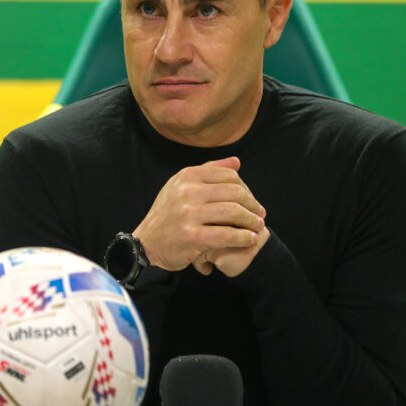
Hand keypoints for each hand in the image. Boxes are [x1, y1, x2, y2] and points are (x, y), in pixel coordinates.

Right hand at [132, 156, 265, 274]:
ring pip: (233, 212)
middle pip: (235, 193)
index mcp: (188, 176)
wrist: (145, 243)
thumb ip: (209, 172)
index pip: (229, 176)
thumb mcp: (181, 186)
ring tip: (258, 227)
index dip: (247, 188)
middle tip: (260, 215)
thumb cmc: (167, 214)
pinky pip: (226, 234)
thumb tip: (237, 162)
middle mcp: (188, 191)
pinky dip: (243, 237)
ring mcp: (189, 214)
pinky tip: (249, 239)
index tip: (252, 201)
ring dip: (251, 221)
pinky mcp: (192, 236)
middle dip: (253, 205)